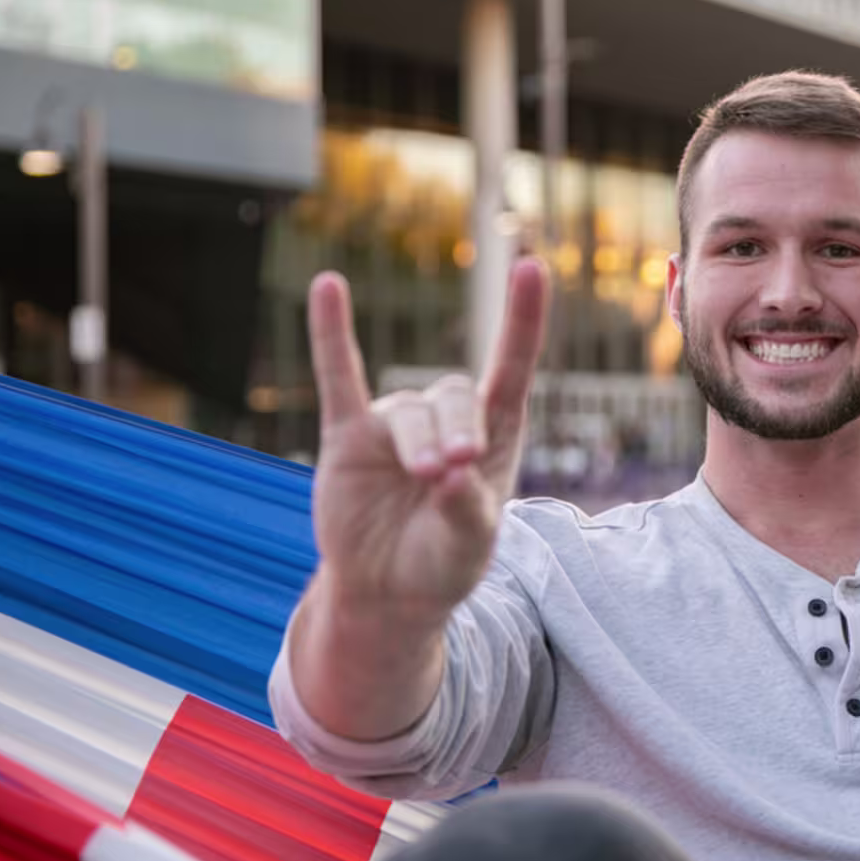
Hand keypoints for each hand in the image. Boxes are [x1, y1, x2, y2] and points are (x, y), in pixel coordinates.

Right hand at [307, 259, 547, 628]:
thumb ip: (468, 514)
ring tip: (423, 477)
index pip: (512, 367)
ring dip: (417, 440)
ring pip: (408, 409)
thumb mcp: (470, 548)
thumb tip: (452, 477)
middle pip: (455, 396)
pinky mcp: (347, 436)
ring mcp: (396, 425)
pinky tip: (327, 287)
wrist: (389, 593)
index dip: (522, 319)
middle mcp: (448, 421)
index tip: (531, 267)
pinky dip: (331, 334)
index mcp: (494, 437)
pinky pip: (338, 377)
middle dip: (458, 429)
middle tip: (453, 469)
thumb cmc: (443, 564)